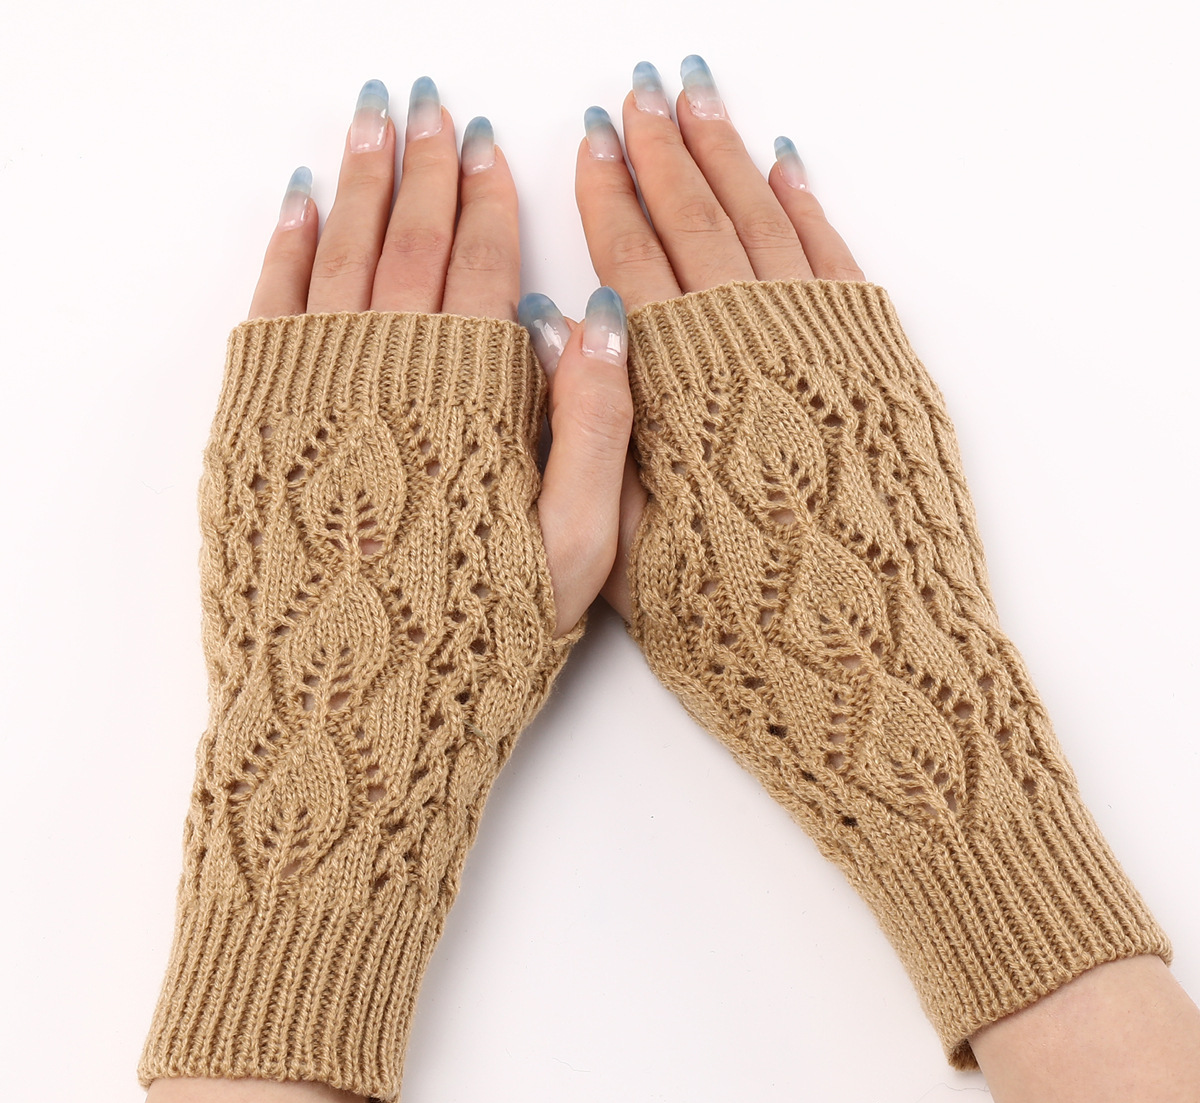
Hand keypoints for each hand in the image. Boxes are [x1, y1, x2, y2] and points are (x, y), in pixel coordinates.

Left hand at [247, 78, 631, 636]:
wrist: (351, 714)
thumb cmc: (474, 644)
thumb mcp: (573, 553)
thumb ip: (592, 429)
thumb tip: (598, 313)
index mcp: (469, 404)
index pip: (481, 273)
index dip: (489, 204)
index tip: (491, 147)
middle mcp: (385, 381)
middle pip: (405, 246)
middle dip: (420, 169)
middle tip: (428, 104)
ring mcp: (311, 398)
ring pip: (336, 260)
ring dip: (354, 183)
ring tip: (371, 122)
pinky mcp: (254, 428)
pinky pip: (269, 311)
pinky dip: (283, 249)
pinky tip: (298, 205)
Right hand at [573, 56, 864, 618]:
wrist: (865, 658)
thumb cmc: (738, 621)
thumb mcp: (628, 552)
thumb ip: (593, 437)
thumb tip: (557, 335)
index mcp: (680, 389)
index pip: (633, 262)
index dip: (607, 198)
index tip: (589, 141)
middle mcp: (751, 346)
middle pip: (697, 219)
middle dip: (663, 147)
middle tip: (639, 90)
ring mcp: (821, 344)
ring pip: (765, 218)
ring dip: (727, 152)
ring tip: (697, 95)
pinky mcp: (876, 358)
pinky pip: (833, 254)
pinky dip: (806, 204)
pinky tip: (783, 164)